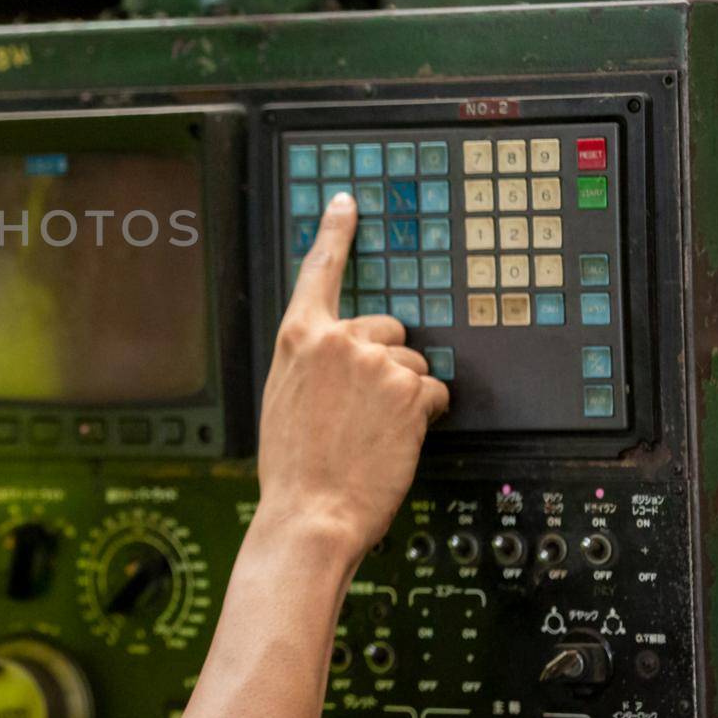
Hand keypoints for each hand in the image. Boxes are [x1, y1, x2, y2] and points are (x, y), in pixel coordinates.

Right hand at [256, 192, 449, 561]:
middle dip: (387, 363)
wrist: (309, 513)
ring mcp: (375, 363)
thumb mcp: (284, 399)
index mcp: (298, 339)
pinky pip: (433, 393)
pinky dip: (423, 418)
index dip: (336, 232)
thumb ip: (312, 364)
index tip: (346, 204)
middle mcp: (336, 340)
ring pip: (413, 365)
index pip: (319, 270)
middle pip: (388, 329)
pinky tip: (394, 442)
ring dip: (405, 396)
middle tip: (364, 411)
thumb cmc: (293, 468)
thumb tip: (341, 357)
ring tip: (373, 434)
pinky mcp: (409, 391)